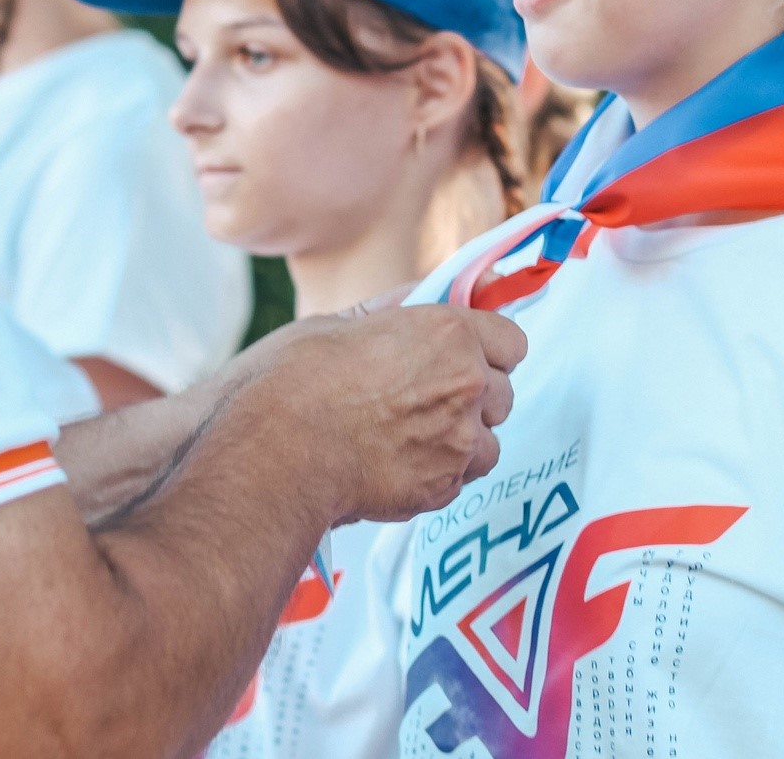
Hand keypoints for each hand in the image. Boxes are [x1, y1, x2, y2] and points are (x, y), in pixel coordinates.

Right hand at [246, 307, 524, 524]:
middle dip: (473, 398)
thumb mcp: (341, 324)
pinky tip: (392, 465)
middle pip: (503, 394)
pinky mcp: (441, 488)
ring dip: (459, 443)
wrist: (272, 452)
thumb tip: (422, 294)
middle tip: (422, 400)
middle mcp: (466, 385)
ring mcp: (458, 441)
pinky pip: (457, 481)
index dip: (487, 350)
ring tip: (406, 439)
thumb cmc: (294, 381)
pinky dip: (434, 476)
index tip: (466, 358)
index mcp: (447, 334)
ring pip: (486, 444)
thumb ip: (396, 312)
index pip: (511, 342)